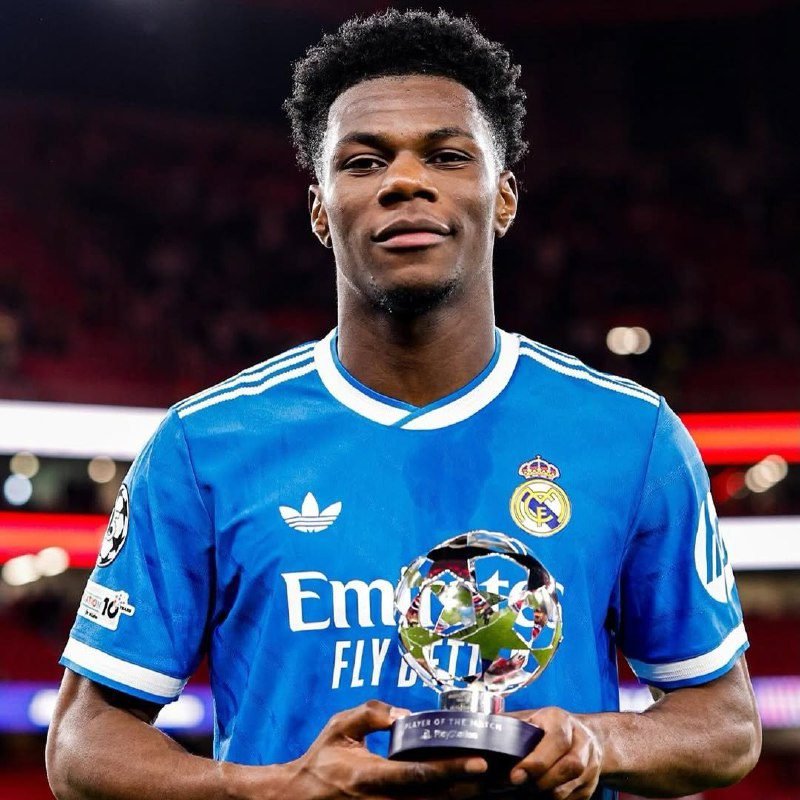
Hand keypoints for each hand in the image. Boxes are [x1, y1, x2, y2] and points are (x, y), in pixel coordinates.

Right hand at [285, 700, 488, 798]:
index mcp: (370, 776)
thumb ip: (370, 714)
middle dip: (468, 786)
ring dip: (461, 796)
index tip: (479, 762)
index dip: (450, 769)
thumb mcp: (339, 727)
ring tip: (492, 782)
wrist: (301, 797)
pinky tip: (463, 790)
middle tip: (500, 773)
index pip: (418, 774)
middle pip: (435, 797)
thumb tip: (405, 715)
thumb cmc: (321, 759)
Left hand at [506, 707, 601, 799]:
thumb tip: (486, 733)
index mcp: (562, 721)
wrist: (585, 735)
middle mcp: (581, 741)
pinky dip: (555, 799)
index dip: (536, 761)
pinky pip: (574, 798)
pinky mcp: (591, 784)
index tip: (516, 775)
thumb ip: (512, 726)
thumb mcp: (533, 718)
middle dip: (542, 780)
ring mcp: (591, 764)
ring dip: (547, 792)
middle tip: (519, 784)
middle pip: (570, 765)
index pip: (556, 740)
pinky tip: (539, 795)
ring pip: (572, 785)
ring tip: (527, 791)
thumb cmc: (550, 727)